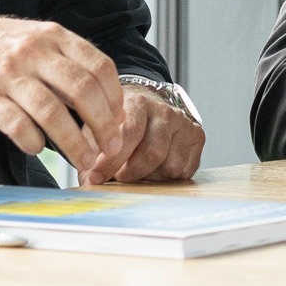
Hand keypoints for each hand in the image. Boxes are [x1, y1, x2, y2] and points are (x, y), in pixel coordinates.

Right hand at [0, 0, 124, 174]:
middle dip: (104, 126)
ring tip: (84, 161)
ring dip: (75, 143)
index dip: (116, 100)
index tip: (119, 122)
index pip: (100, 67)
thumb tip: (98, 97)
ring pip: (53, 112)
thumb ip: (62, 59)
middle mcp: (33, 51)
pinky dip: (33, 142)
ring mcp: (8, 73)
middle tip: (110, 148)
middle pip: (83, 90)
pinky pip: (16, 124)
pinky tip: (38, 149)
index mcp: (52, 35)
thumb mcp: (32, 36)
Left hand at [84, 87, 204, 184]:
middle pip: (153, 153)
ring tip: (138, 170)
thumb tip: (88, 183)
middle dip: (132, 173)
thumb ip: (90, 155)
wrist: (147, 106)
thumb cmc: (120, 122)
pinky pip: (185, 170)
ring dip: (151, 176)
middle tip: (119, 177)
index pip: (129, 133)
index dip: (112, 161)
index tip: (96, 177)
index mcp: (138, 102)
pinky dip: (168, 177)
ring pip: (170, 166)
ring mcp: (183, 123)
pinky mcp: (197, 135)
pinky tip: (155, 168)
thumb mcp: (99, 129)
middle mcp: (164, 111)